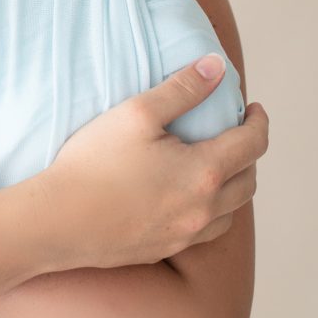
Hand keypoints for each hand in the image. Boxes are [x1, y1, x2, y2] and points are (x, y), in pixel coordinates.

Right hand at [31, 54, 267, 269]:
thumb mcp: (138, 113)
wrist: (58, 220)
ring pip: (231, 211)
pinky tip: (189, 199)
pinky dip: (211, 211)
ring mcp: (186, 235)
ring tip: (216, 165)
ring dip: (234, 185)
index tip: (253, 108)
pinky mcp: (164, 249)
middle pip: (249, 180)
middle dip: (249, 152)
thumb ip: (182, 88)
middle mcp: (204, 210)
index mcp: (204, 172)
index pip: (253, 144)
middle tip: (235, 132)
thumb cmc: (94, 162)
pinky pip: (205, 233)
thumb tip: (217, 67)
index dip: (258, 121)